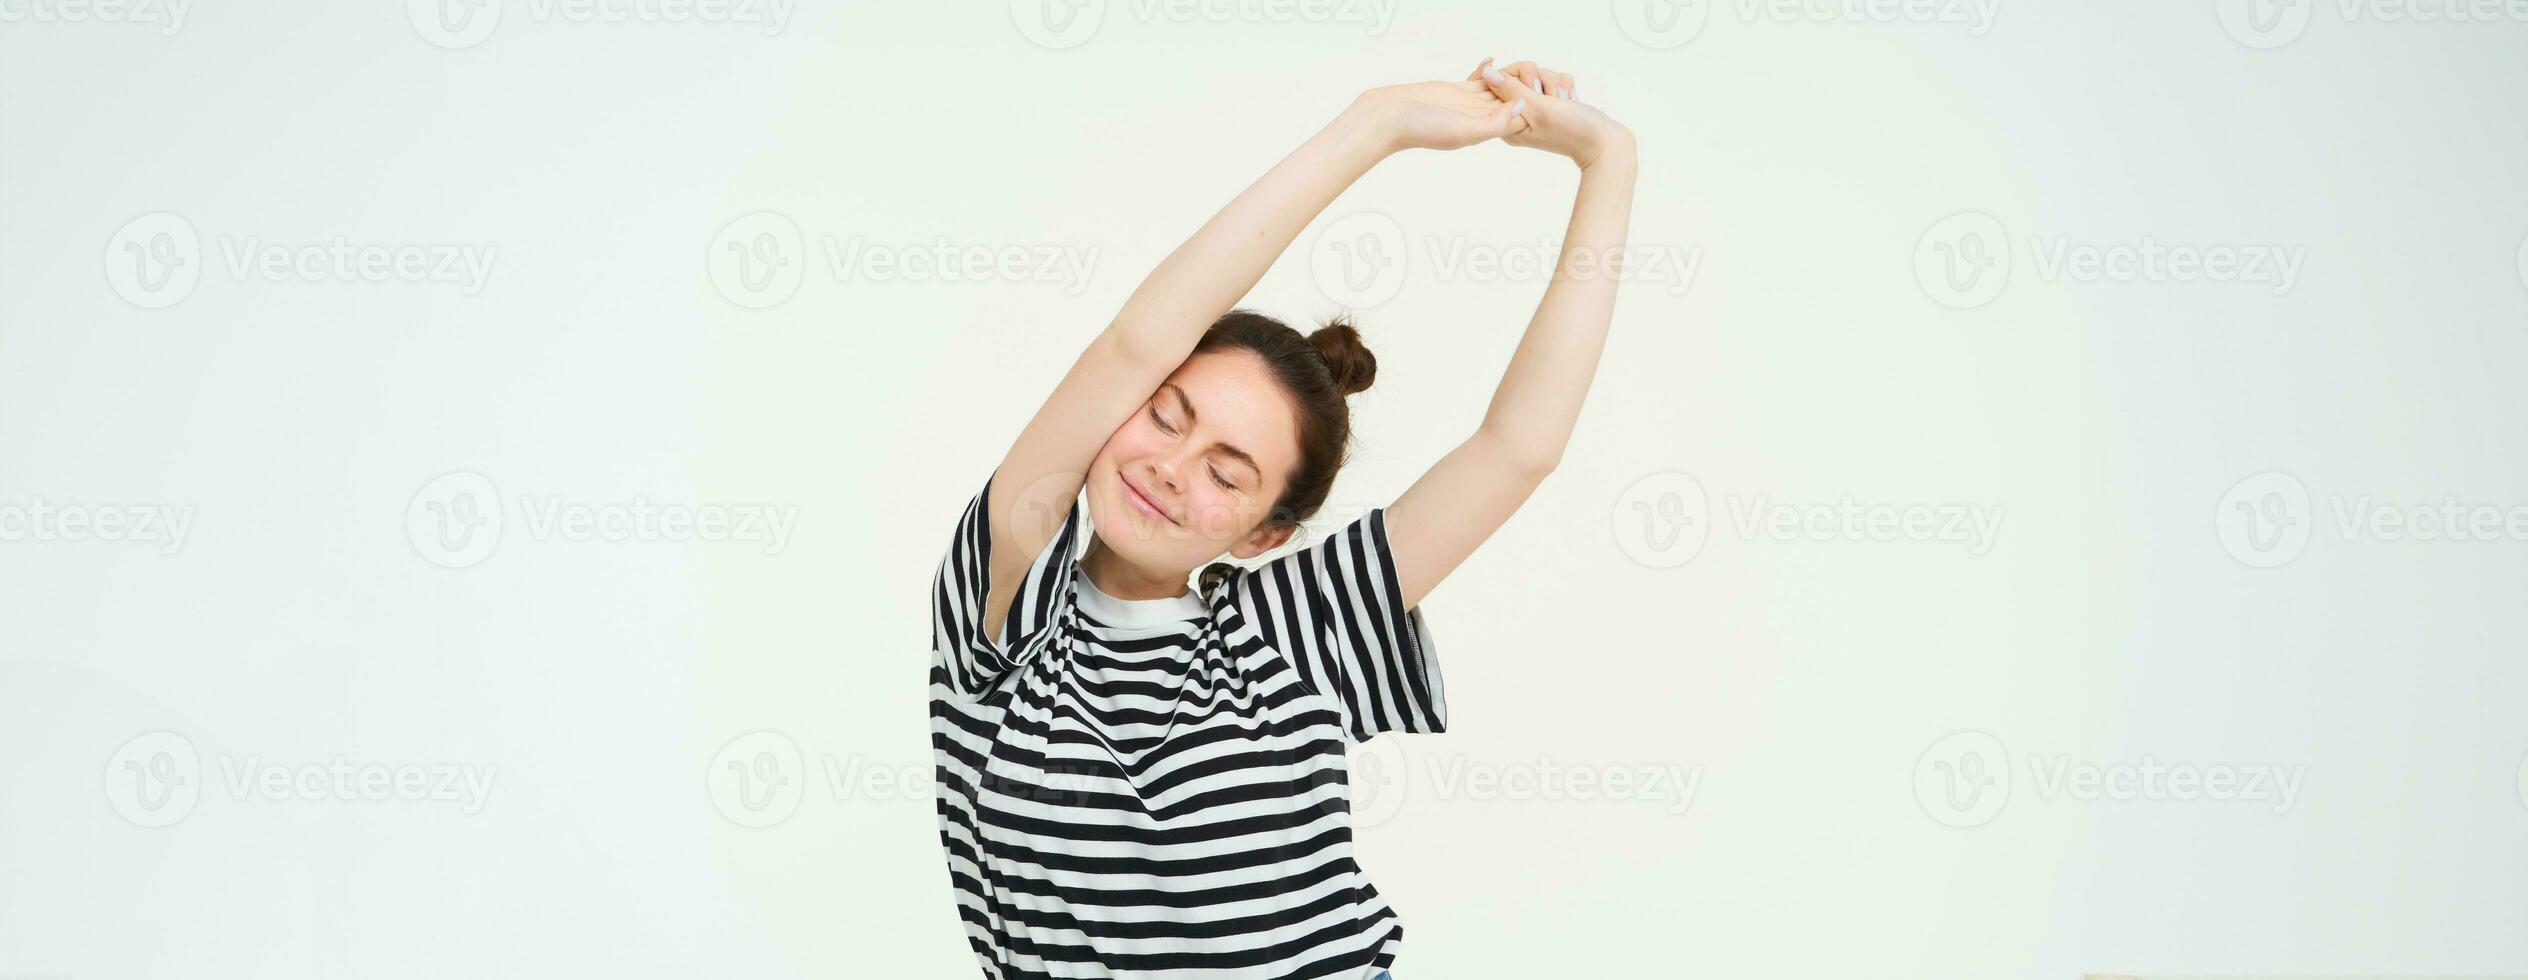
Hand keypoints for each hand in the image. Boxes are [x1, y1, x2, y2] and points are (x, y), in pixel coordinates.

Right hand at [1353, 76, 1526, 153]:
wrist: (1391, 117)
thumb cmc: (1423, 129)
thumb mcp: (1464, 131)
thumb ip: (1495, 123)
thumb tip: (1522, 107)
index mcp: (1484, 132)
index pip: (1517, 120)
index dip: (1532, 107)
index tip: (1544, 94)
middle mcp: (1479, 118)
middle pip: (1511, 103)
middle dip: (1524, 90)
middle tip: (1539, 74)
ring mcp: (1468, 103)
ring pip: (1497, 89)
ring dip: (1509, 78)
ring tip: (1522, 65)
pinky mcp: (1456, 89)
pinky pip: (1479, 79)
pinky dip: (1488, 70)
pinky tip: (1492, 60)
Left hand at [1471, 58, 1633, 169]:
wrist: (1604, 144)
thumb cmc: (1571, 131)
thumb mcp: (1538, 108)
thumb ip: (1512, 89)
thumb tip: (1486, 73)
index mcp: (1508, 121)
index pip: (1496, 84)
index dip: (1515, 76)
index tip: (1534, 86)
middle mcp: (1520, 115)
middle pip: (1520, 75)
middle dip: (1542, 79)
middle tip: (1553, 98)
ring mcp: (1537, 109)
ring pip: (1540, 74)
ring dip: (1556, 83)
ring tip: (1565, 102)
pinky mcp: (1553, 103)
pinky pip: (1554, 79)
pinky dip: (1565, 86)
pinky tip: (1571, 101)